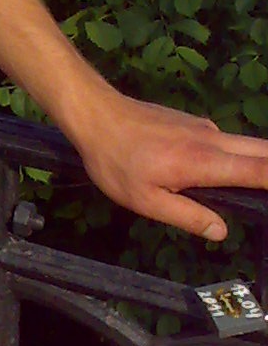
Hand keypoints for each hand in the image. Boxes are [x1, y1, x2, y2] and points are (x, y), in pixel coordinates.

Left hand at [67, 86, 267, 242]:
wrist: (94, 114)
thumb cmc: (115, 161)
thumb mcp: (146, 200)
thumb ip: (188, 216)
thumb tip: (222, 231)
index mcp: (205, 162)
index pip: (260, 170)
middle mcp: (212, 140)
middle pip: (263, 152)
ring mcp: (203, 128)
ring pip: (245, 146)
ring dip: (261, 163)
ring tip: (257, 188)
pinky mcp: (192, 124)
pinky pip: (225, 143)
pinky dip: (238, 157)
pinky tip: (226, 174)